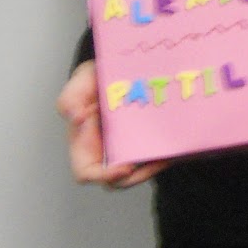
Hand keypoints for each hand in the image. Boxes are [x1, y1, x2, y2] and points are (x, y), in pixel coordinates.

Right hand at [56, 61, 166, 188]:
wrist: (117, 67)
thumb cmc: (94, 80)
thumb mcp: (80, 82)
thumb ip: (71, 98)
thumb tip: (75, 117)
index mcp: (84, 143)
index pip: (88, 172)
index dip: (104, 176)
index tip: (124, 168)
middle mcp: (105, 150)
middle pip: (119, 179)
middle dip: (138, 175)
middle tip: (155, 162)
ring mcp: (126, 147)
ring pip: (140, 171)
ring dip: (154, 167)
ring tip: (168, 155)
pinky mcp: (146, 141)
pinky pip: (156, 156)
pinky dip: (166, 154)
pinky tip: (177, 146)